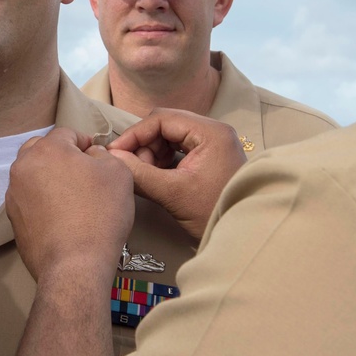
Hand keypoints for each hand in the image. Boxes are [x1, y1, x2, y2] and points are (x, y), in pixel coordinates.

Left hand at [6, 128, 133, 285]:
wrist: (75, 265)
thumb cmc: (100, 215)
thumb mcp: (118, 173)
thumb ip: (103, 154)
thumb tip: (91, 154)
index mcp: (48, 150)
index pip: (67, 133)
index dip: (85, 142)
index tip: (97, 157)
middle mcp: (24, 167)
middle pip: (42, 149)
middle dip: (61, 155)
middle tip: (82, 173)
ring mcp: (14, 194)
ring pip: (33, 174)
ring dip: (49, 177)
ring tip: (71, 196)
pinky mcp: (13, 218)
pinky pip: (29, 198)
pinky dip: (42, 200)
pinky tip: (60, 215)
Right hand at [108, 109, 246, 239]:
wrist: (243, 236)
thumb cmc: (213, 214)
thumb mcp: (173, 194)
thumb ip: (139, 174)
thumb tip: (111, 158)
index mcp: (211, 132)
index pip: (162, 119)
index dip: (135, 134)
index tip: (115, 153)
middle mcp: (213, 131)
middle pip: (165, 125)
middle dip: (143, 145)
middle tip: (131, 168)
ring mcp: (212, 143)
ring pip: (169, 137)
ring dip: (150, 154)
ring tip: (144, 176)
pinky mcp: (209, 157)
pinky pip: (177, 149)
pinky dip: (161, 161)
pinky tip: (155, 177)